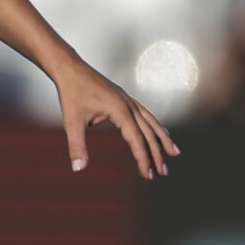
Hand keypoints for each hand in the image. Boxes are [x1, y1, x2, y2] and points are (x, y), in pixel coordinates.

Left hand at [49, 56, 177, 179]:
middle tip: (163, 173)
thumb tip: (78, 169)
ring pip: (151, 121)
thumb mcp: (72, 122)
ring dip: (162, 138)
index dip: (143, 158)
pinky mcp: (124, 97)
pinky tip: (158, 132)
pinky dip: (154, 125)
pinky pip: (145, 114)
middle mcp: (129, 104)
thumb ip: (77, 146)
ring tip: (174, 153)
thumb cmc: (71, 93)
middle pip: (148, 132)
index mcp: (120, 110)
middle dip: (157, 154)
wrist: (70, 68)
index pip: (136, 139)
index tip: (147, 175)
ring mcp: (128, 100)